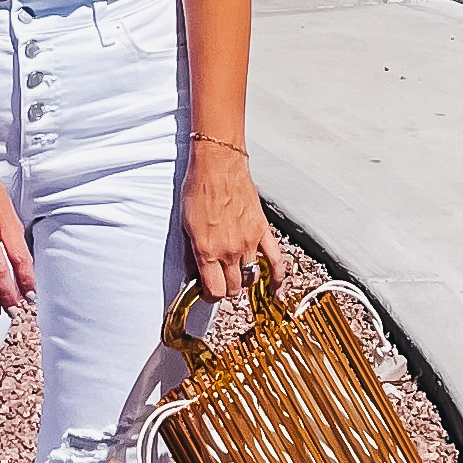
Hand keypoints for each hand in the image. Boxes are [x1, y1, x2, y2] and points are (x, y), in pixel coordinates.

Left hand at [183, 141, 281, 302]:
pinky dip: (277, 279)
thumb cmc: (199, 188)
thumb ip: (192, 255)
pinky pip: (275, 261)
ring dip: (244, 282)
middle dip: (225, 289)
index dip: (209, 296)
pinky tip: (275, 289)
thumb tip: (194, 274)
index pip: (214, 291)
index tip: (207, 293)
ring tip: (237, 277)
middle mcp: (229, 250)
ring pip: (251, 278)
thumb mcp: (185, 226)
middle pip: (233, 288)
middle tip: (220, 282)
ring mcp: (248, 242)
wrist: (218, 165)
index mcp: (207, 250)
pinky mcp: (263, 231)